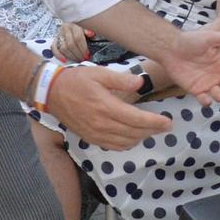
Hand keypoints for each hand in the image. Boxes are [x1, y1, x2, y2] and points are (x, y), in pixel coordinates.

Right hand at [47, 65, 170, 149]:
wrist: (51, 93)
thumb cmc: (76, 80)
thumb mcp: (99, 73)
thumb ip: (121, 79)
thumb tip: (141, 82)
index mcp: (106, 106)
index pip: (136, 119)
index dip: (154, 122)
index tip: (168, 122)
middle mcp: (102, 124)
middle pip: (134, 133)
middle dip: (152, 131)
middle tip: (165, 126)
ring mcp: (95, 134)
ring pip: (125, 142)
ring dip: (141, 138)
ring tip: (151, 130)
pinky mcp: (90, 138)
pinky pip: (113, 146)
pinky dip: (127, 144)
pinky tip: (133, 137)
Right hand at [53, 22, 91, 62]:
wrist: (66, 27)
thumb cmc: (76, 30)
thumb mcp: (83, 28)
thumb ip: (87, 32)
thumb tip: (91, 34)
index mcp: (73, 26)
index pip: (78, 37)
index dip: (83, 48)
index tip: (87, 54)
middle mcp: (64, 30)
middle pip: (71, 44)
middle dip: (78, 54)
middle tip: (83, 59)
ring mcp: (58, 36)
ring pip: (64, 48)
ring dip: (71, 56)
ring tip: (77, 59)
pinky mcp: (54, 41)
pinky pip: (54, 49)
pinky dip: (59, 55)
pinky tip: (65, 60)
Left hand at [154, 27, 219, 107]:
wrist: (170, 49)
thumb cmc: (190, 40)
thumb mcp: (211, 38)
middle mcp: (218, 74)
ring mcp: (208, 83)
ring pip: (219, 94)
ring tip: (219, 95)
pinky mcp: (196, 90)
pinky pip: (204, 99)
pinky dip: (206, 102)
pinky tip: (206, 99)